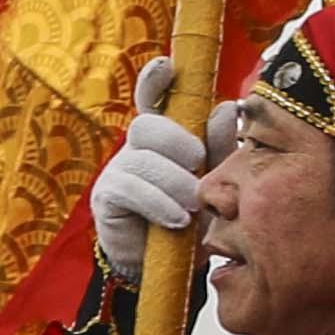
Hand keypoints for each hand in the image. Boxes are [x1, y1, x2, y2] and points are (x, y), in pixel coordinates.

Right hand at [89, 74, 209, 277]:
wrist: (170, 267)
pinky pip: (130, 188)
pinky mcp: (106, 197)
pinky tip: (176, 220)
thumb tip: (228, 106)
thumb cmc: (194, 216)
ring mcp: (118, 169)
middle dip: (176, 141)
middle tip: (198, 163)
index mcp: (164, 136)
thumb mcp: (213, 180)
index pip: (153, 98)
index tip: (167, 66)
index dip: (155, 80)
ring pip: (141, 158)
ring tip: (193, 206)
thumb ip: (218, 146)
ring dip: (173, 181)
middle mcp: (138, 147)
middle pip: (147, 125)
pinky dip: (158, 203)